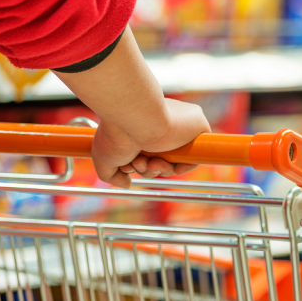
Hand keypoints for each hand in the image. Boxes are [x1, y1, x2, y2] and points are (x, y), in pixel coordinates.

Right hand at [91, 98, 210, 187]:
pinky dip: (183, 167)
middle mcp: (161, 127)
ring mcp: (179, 128)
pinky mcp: (197, 127)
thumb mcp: (104, 158)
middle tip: (137, 163)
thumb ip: (112, 175)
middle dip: (147, 169)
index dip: (139, 166)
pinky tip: (169, 164)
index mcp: (143, 128)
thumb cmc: (116, 133)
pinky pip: (195, 157)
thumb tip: (127, 183)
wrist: (135, 117)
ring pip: (175, 162)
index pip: (147, 155)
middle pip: (160, 161)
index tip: (128, 165)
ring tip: (146, 160)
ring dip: (160, 169)